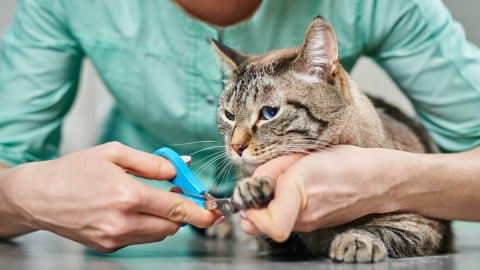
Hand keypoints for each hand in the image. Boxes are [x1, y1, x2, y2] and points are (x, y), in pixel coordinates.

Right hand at [0, 142, 219, 250]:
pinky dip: (146, 225)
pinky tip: (133, 209)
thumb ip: (153, 162)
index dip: (199, 211)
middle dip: (182, 212)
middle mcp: (122, 222)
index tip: (213, 211)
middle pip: (172, 226)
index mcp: (127, 196)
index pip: (176, 209)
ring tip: (153, 198)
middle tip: (178, 193)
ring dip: (165, 219)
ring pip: (158, 234)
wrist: (39, 196)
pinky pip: (140, 238)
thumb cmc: (74, 170)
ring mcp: (114, 238)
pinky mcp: (107, 246)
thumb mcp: (115, 153)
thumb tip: (181, 168)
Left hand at [239, 145, 406, 241]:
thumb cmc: (344, 163)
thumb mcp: (301, 156)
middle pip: (263, 225)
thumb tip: (251, 185)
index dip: (252, 213)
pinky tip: (295, 189)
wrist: (377, 181)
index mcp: (299, 194)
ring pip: (273, 222)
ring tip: (284, 184)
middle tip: (261, 187)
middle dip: (254, 207)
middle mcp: (303, 217)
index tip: (251, 196)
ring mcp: (310, 225)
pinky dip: (282, 207)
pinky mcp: (314, 225)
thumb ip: (270, 171)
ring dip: (269, 205)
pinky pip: (288, 219)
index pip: (269, 226)